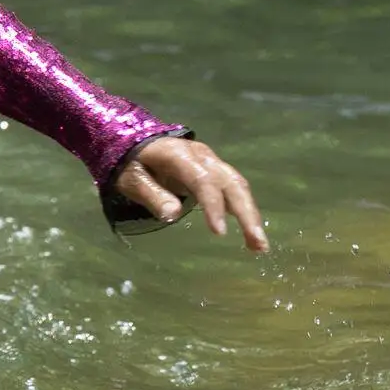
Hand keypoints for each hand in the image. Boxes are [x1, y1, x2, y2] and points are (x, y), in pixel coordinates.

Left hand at [110, 136, 268, 252]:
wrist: (137, 142)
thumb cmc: (130, 162)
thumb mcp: (131, 178)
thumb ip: (151, 194)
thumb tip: (172, 215)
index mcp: (179, 155)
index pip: (202, 180)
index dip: (213, 206)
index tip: (220, 233)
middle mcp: (203, 156)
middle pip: (231, 183)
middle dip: (247, 214)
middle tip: (258, 244)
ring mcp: (212, 162)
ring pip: (239, 187)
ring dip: (251, 216)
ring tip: (259, 246)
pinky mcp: (215, 171)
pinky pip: (234, 190)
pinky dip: (244, 211)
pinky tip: (250, 235)